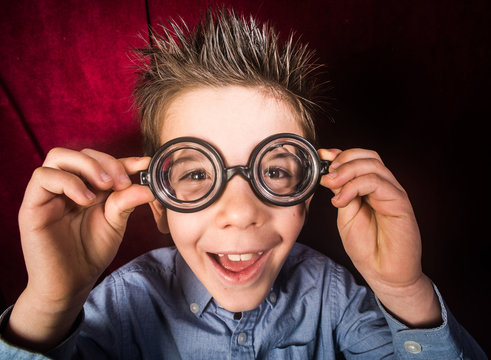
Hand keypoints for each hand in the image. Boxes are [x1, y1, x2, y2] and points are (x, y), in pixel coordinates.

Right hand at [8, 148, 153, 348]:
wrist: (71, 283)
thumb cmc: (91, 252)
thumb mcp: (115, 222)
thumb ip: (127, 200)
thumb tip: (149, 186)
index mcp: (87, 187)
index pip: (102, 161)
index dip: (124, 160)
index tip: (144, 164)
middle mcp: (67, 186)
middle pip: (80, 153)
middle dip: (106, 162)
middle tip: (121, 182)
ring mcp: (48, 194)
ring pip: (58, 157)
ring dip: (87, 166)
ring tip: (105, 187)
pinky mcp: (32, 205)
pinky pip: (43, 177)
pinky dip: (68, 182)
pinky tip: (85, 200)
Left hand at [319, 148, 440, 326]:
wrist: (383, 273)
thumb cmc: (367, 247)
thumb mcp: (346, 214)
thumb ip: (341, 192)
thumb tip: (329, 173)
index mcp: (371, 187)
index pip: (359, 159)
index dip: (339, 154)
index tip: (321, 157)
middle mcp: (384, 187)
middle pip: (368, 156)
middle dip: (343, 160)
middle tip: (327, 176)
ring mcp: (393, 193)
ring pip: (373, 165)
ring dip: (347, 171)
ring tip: (331, 187)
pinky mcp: (400, 203)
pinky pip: (378, 183)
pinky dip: (355, 186)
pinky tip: (341, 201)